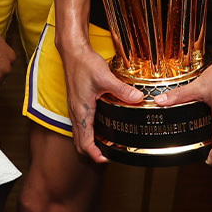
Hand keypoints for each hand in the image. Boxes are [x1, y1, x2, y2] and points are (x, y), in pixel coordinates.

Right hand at [60, 39, 143, 163]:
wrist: (73, 52)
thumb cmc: (84, 64)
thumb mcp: (105, 78)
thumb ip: (121, 90)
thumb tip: (138, 99)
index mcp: (81, 112)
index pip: (84, 143)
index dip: (95, 155)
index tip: (106, 159)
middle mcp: (76, 113)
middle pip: (80, 142)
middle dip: (92, 152)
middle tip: (108, 155)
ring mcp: (75, 108)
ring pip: (80, 134)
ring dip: (90, 142)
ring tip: (106, 144)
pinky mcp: (77, 102)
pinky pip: (81, 124)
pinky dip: (89, 131)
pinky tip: (101, 125)